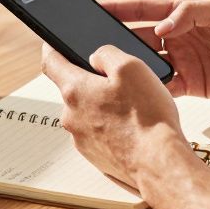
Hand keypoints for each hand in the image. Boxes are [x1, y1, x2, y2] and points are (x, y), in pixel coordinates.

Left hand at [40, 43, 185, 185]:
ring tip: (133, 111)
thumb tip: (96, 57)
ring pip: (88, 113)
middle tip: (120, 84)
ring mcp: (81, 139)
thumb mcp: (132, 67)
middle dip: (92, 84)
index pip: (51, 62)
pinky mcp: (95, 156)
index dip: (51, 48)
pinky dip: (111, 128)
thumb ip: (107, 54)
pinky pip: (98, 134)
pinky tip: (133, 129)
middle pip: (74, 90)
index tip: (52, 44)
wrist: (159, 164)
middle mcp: (71, 116)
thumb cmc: (147, 117)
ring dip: (103, 107)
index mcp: (75, 91)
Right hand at [104, 0, 209, 102]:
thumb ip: (193, 13)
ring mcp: (185, 60)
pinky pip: (164, 87)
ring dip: (131, 67)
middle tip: (94, 47)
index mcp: (186, 13)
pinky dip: (150, 90)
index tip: (94, 8)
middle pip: (139, 37)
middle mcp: (181, 35)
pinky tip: (138, 94)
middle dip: (116, 40)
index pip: (145, 8)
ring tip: (109, 72)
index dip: (119, 8)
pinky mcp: (192, 84)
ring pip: (148, 63)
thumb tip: (162, 26)